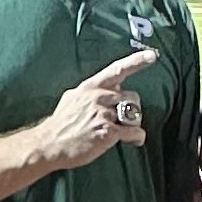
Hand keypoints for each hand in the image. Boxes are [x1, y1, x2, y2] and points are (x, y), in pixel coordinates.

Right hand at [34, 49, 156, 170]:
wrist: (48, 145)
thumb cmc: (60, 125)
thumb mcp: (71, 98)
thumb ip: (88, 92)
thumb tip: (96, 90)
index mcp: (91, 87)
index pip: (118, 69)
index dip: (137, 61)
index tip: (152, 55)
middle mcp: (99, 97)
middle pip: (132, 97)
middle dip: (131, 109)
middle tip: (123, 120)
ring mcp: (104, 114)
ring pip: (135, 114)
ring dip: (133, 123)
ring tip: (124, 131)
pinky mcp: (108, 132)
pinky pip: (134, 132)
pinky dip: (137, 137)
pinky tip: (133, 140)